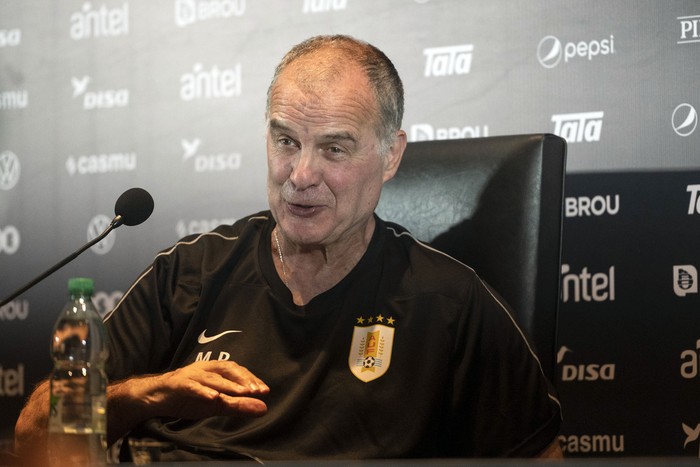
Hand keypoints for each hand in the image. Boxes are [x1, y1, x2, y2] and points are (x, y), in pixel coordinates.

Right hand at [125, 360, 269, 420]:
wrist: (157, 397)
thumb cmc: (189, 398)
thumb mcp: (216, 404)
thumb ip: (238, 406)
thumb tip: (263, 408)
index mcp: (216, 370)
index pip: (238, 371)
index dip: (251, 379)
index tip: (264, 391)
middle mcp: (205, 369)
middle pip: (228, 369)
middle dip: (243, 379)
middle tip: (256, 391)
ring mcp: (192, 375)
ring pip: (212, 378)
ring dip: (228, 384)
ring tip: (241, 392)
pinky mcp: (179, 384)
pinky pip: (193, 387)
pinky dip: (204, 391)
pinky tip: (214, 397)